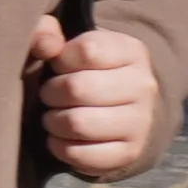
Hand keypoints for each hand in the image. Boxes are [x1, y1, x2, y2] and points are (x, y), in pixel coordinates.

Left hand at [28, 21, 161, 179]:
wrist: (123, 108)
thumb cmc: (85, 71)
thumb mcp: (70, 45)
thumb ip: (47, 33)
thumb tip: (44, 43)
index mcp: (132, 51)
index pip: (86, 50)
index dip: (60, 59)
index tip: (59, 65)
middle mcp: (143, 86)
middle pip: (77, 89)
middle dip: (51, 93)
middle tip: (50, 95)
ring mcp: (141, 122)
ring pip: (77, 124)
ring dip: (53, 121)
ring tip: (53, 116)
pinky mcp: (130, 153)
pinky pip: (81, 154)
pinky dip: (60, 147)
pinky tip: (60, 137)